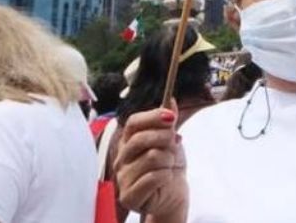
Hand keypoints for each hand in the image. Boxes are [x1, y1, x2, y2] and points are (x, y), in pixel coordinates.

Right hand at [114, 101, 187, 221]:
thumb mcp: (171, 140)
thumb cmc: (168, 166)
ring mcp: (122, 178)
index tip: (171, 117)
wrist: (173, 194)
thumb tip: (170, 100)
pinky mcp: (129, 196)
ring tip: (168, 166)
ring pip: (152, 157)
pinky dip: (167, 176)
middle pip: (141, 139)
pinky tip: (165, 179)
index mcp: (128, 142)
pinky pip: (154, 177)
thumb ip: (168, 121)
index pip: (133, 123)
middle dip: (165, 139)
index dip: (153, 117)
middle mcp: (121, 159)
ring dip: (168, 160)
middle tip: (174, 144)